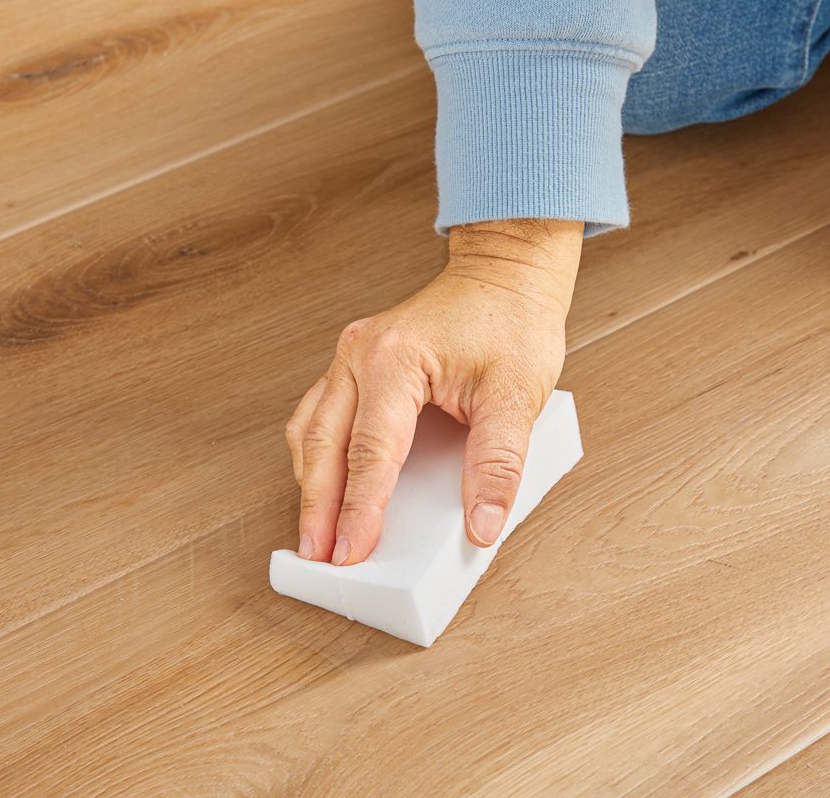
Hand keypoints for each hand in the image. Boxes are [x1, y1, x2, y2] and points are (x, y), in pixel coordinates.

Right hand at [285, 219, 582, 564]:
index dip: (360, 509)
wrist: (506, 275)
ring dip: (311, 483)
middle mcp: (360, 354)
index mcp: (395, 359)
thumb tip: (481, 522)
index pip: (371, 451)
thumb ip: (499, 463)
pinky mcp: (355, 364)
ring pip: (311, 430)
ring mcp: (351, 355)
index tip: (352, 552)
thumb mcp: (518, 395)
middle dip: (318, 507)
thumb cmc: (512, 323)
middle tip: (318, 556)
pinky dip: (320, 456)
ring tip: (316, 533)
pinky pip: (321, 414)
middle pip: (324, 444)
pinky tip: (327, 484)